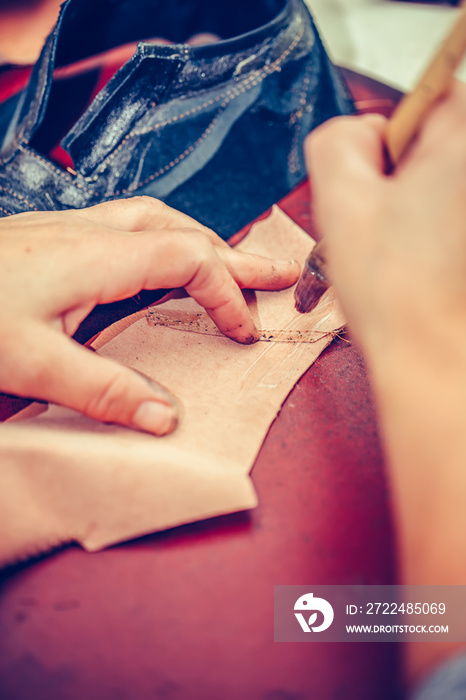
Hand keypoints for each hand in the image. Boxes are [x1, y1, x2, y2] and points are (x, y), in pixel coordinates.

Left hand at [0, 197, 298, 433]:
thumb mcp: (30, 364)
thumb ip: (103, 390)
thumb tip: (167, 417)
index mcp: (96, 255)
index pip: (189, 258)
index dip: (227, 293)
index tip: (244, 332)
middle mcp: (89, 231)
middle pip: (182, 229)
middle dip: (233, 254)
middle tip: (274, 274)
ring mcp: (70, 228)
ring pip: (155, 220)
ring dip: (200, 240)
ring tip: (230, 263)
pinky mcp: (53, 237)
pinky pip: (128, 226)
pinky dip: (164, 240)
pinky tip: (158, 259)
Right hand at [305, 81, 465, 369]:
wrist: (427, 350)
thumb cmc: (395, 289)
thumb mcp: (341, 198)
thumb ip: (337, 140)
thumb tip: (357, 135)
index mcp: (462, 145)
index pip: (427, 93)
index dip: (388, 128)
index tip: (376, 171)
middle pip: (432, 138)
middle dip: (395, 168)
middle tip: (377, 215)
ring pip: (435, 178)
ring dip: (406, 200)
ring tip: (392, 242)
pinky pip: (442, 208)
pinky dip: (421, 223)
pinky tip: (407, 255)